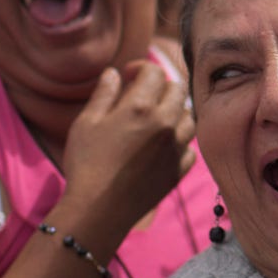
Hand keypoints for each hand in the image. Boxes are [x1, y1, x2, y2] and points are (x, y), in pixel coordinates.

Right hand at [60, 62, 196, 231]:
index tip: (129, 75)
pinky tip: (163, 145)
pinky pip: (190, 148)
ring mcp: (176, 148)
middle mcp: (165, 124)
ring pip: (189, 117)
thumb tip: (113, 73)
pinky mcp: (178, 170)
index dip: (142, 68)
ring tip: (155, 118)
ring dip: (175, 111)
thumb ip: (103, 94)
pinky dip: (180, 141)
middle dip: (161, 85)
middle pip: (178, 90)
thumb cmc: (86, 164)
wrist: (98, 210)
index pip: (155, 72)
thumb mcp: (86, 123)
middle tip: (143, 94)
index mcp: (141, 107)